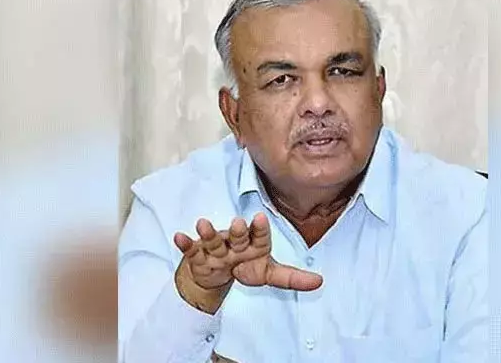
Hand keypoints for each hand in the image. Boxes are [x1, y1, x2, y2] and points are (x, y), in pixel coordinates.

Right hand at [174, 212, 322, 312]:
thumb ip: (293, 278)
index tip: (259, 219)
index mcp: (254, 244)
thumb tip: (320, 282)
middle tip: (238, 223)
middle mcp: (235, 243)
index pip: (259, 236)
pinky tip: (179, 237)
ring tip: (202, 224)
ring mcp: (216, 248)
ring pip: (213, 240)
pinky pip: (191, 249)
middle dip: (236, 231)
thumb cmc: (246, 267)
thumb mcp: (269, 274)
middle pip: (237, 236)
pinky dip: (185, 243)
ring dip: (208, 232)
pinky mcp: (199, 255)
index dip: (259, 229)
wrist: (218, 276)